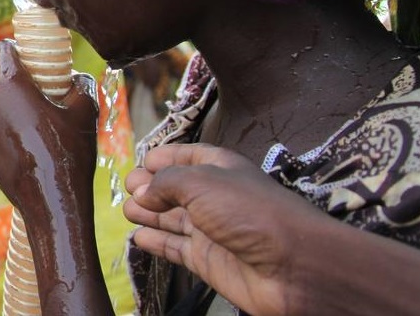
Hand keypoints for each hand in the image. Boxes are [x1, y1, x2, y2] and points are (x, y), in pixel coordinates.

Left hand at [0, 40, 99, 209]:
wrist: (52, 201)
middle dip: (22, 86)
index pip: (5, 49)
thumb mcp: (84, 110)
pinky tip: (31, 150)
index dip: (20, 50)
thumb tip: (77, 78)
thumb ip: (80, 84)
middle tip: (48, 100)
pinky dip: (9, 135)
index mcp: (10, 84)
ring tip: (42, 129)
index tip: (35, 60)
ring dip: (14, 112)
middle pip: (3, 81)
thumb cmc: (69, 151)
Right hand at [123, 144, 333, 315]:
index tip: (143, 160)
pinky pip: (175, 248)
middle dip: (150, 186)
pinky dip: (156, 242)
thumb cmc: (251, 212)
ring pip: (172, 218)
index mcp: (220, 168)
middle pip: (175, 188)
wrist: (292, 265)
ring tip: (127, 210)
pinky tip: (139, 237)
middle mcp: (215, 197)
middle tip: (128, 187)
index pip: (187, 155)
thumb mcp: (202, 181)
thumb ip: (165, 183)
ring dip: (148, 213)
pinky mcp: (208, 260)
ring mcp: (212, 230)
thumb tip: (142, 192)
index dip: (164, 156)